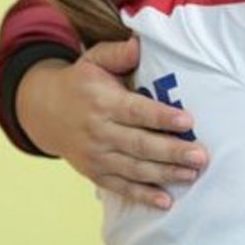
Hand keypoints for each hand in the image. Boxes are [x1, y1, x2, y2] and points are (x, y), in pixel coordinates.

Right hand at [16, 38, 207, 208]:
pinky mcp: (95, 173)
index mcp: (102, 101)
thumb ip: (117, 52)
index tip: (188, 121)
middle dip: (172, 151)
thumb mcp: (94, 59)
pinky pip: (121, 187)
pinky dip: (142, 196)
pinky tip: (165, 201)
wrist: (44, 111)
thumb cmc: (81, 82)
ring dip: (164, 173)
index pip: (136, 111)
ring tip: (192, 174)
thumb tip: (138, 44)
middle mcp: (98, 131)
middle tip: (200, 156)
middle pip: (140, 144)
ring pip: (134, 168)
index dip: (161, 117)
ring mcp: (96, 156)